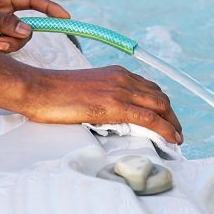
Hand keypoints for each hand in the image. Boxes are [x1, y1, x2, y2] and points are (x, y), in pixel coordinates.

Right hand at [24, 65, 183, 143]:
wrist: (38, 89)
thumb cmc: (54, 94)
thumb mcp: (87, 91)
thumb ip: (105, 98)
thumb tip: (114, 116)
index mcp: (117, 73)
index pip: (150, 88)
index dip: (163, 106)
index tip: (167, 119)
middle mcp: (123, 78)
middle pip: (160, 97)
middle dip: (172, 116)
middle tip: (176, 133)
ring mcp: (120, 90)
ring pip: (160, 106)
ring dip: (173, 124)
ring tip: (176, 139)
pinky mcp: (115, 105)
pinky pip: (149, 118)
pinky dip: (165, 129)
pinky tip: (171, 139)